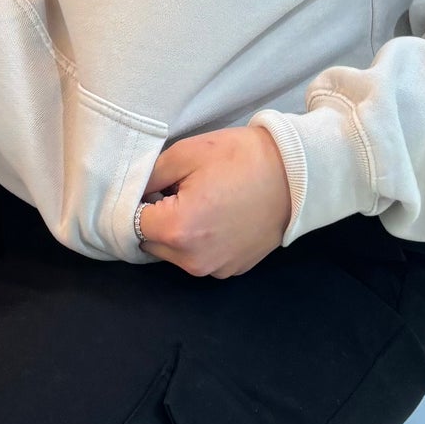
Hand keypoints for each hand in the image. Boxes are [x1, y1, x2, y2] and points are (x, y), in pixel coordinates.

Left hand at [135, 124, 292, 277]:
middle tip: (176, 190)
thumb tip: (128, 192)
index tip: (147, 187)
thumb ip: (147, 177)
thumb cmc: (240, 159)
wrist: (296, 174)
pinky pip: (199, 257)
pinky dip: (199, 241)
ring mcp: (215, 268)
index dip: (134, 202)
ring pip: (174, 253)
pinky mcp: (232, 269)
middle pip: (150, 243)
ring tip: (199, 201)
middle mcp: (193, 259)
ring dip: (176, 232)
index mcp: (178, 230)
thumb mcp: (185, 154)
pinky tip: (217, 215)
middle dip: (155, 219)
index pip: (130, 223)